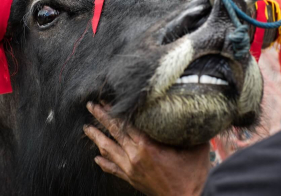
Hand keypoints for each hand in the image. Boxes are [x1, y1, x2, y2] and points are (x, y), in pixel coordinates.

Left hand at [83, 102, 209, 195]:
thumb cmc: (192, 176)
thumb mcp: (194, 149)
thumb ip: (188, 130)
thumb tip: (191, 112)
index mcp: (147, 146)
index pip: (125, 123)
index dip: (113, 111)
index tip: (105, 100)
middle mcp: (134, 156)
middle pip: (113, 132)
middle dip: (100, 117)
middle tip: (90, 106)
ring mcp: (130, 169)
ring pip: (108, 150)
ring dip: (96, 138)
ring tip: (86, 128)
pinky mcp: (131, 179)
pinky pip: (112, 169)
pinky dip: (103, 163)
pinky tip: (96, 158)